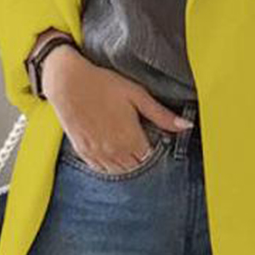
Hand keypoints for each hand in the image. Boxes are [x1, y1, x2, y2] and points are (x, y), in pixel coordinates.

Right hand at [42, 48, 193, 174]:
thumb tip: (186, 126)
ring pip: (119, 171)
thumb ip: (161, 115)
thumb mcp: (137, 95)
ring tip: (129, 147)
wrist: (68, 82)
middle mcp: (115, 152)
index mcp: (131, 139)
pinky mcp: (83, 152)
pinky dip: (110, 165)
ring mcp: (97, 154)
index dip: (156, 150)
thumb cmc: (103, 85)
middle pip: (137, 167)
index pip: (152, 159)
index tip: (155, 139)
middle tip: (143, 142)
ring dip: (127, 164)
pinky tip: (113, 152)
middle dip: (143, 159)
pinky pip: (101, 169)